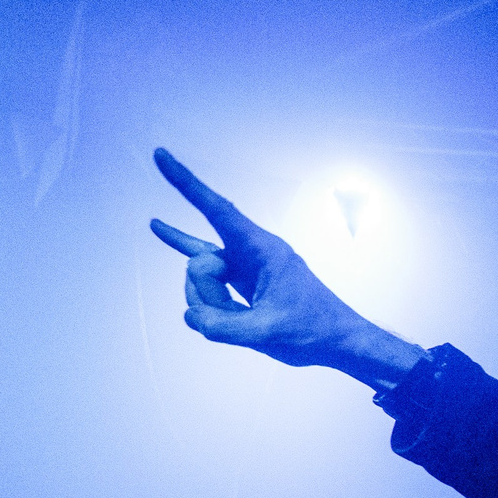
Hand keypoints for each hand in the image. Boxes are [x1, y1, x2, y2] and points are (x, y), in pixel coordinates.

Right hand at [149, 149, 422, 382]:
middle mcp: (251, 250)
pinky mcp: (241, 279)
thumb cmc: (312, 330)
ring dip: (211, 305)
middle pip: (201, 259)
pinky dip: (186, 258)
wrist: (338, 341)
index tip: (161, 155)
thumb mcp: (266, 333)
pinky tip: (158, 227)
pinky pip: (205, 272)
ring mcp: (244, 264)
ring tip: (243, 320)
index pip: (217, 209)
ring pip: (201, 276)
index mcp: (263, 250)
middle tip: (240, 316)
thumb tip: (191, 317)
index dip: (186, 183)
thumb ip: (221, 326)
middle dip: (206, 293)